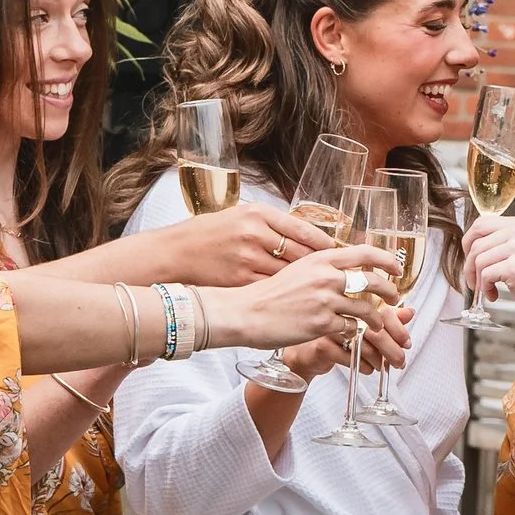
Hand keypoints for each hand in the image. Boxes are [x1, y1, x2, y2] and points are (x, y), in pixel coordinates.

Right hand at [159, 197, 324, 285]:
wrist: (176, 253)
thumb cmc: (209, 233)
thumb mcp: (241, 215)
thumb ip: (271, 223)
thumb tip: (304, 233)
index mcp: (258, 214)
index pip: (303, 229)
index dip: (325, 243)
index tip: (338, 251)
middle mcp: (254, 234)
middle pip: (300, 252)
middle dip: (321, 265)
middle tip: (336, 273)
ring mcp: (247, 259)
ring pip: (289, 273)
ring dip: (307, 283)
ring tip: (322, 288)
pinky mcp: (240, 281)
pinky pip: (273, 289)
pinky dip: (287, 295)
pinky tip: (299, 299)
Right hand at [231, 247, 409, 374]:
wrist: (246, 312)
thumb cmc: (269, 293)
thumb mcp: (297, 269)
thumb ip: (322, 268)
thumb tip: (346, 270)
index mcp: (321, 258)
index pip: (365, 253)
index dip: (387, 260)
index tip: (397, 269)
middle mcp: (326, 276)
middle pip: (373, 281)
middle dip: (390, 292)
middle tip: (395, 299)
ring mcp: (325, 300)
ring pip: (366, 309)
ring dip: (377, 319)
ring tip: (378, 324)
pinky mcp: (322, 323)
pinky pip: (350, 328)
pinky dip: (356, 333)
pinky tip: (353, 335)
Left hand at [461, 211, 514, 341]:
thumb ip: (504, 242)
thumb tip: (473, 244)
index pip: (481, 223)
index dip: (469, 241)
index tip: (470, 257)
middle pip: (476, 241)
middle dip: (468, 262)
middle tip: (472, 277)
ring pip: (478, 260)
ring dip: (477, 279)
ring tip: (487, 290)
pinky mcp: (514, 267)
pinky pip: (485, 275)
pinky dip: (485, 288)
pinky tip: (493, 295)